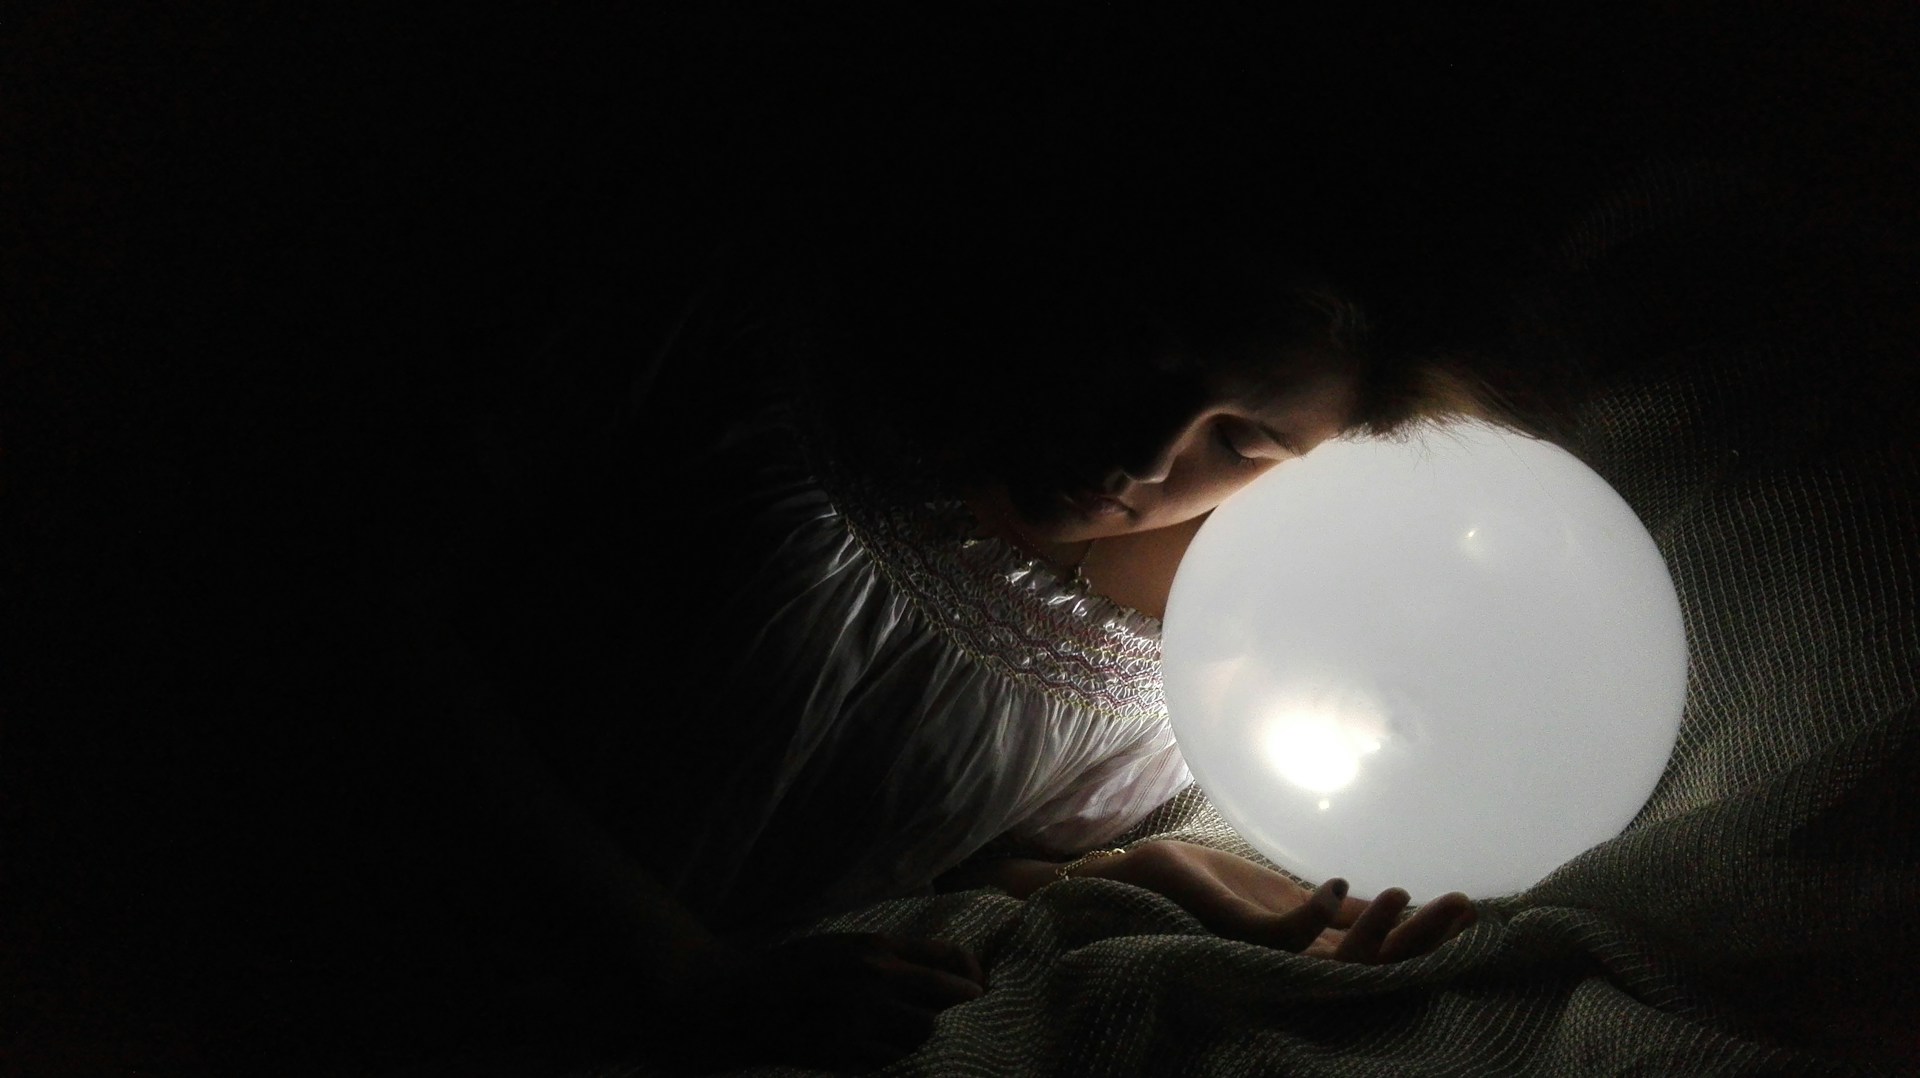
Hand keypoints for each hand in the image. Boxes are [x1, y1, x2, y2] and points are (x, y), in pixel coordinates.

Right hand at [651, 932, 985, 1072]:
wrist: (737, 999)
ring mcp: (859, 1018)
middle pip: (950, 999)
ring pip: (926, 1036)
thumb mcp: (846, 945)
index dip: (974, 977)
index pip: (951, 959)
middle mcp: (875, 979)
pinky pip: (895, 1063)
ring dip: (934, 1041)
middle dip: (965, 1013)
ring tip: (935, 1046)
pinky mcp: (844, 1053)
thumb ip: (894, 954)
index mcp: (877, 948)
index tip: (977, 990)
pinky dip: (904, 1063)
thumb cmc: (795, 970)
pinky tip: (902, 1062)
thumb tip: (950, 966)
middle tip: (968, 1023)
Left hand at [1076, 840, 1475, 962]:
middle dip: (1420, 939)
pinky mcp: (1233, 930)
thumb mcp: (1284, 898)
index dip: (1426, 939)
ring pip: (1335, 959)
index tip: (1467, 908)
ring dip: (1374, 931)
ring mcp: (1263, 950)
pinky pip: (1283, 936)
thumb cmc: (1208, 888)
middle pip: (1373, 965)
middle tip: (1465, 904)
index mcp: (1309, 951)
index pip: (1381, 955)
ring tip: (1401, 891)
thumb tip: (1392, 904)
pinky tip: (1337, 883)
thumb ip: (1334, 912)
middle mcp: (1292, 961)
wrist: (1138, 877)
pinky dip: (1315, 914)